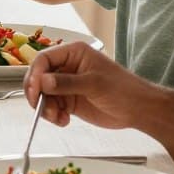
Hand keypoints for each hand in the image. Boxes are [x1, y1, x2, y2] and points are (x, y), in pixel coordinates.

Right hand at [23, 41, 158, 130]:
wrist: (138, 110)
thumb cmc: (123, 89)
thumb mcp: (94, 84)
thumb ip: (67, 83)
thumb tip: (43, 81)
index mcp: (74, 53)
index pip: (45, 59)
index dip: (36, 74)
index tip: (34, 89)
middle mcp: (67, 67)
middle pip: (39, 77)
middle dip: (38, 94)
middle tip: (40, 107)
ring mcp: (67, 85)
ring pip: (43, 95)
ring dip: (45, 108)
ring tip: (57, 117)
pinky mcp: (68, 100)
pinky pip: (51, 107)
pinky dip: (53, 115)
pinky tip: (63, 120)